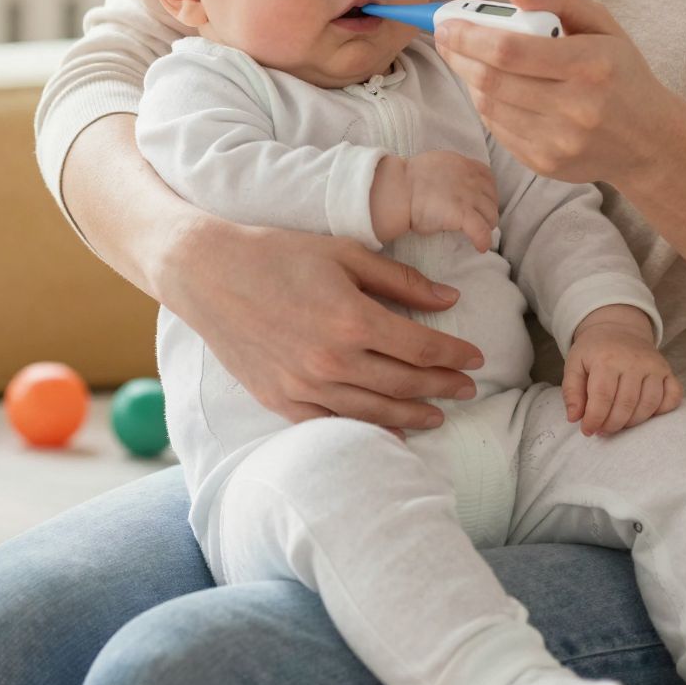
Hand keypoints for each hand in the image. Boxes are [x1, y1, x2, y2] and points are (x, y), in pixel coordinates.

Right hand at [157, 211, 485, 430]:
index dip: (455, 355)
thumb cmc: (278, 254)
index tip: (477, 357)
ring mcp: (305, 385)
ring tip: (439, 415)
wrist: (208, 274)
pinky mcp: (280, 400)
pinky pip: (333, 424)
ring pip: (375, 412)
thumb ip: (400, 280)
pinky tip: (389, 431)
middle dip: (443, 388)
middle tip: (468, 388)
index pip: (422, 348)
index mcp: (353, 319)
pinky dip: (367, 430)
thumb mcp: (345, 253)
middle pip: (405, 383)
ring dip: (414, 415)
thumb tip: (449, 301)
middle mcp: (333, 360)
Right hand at [378, 149, 498, 252]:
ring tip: (477, 234)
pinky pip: (482, 231)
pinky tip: (480, 247)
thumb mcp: (437, 165)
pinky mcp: (463, 214)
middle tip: (477, 221)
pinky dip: (483, 241)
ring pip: (491, 216)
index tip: (479, 203)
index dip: (487, 193)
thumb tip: (454, 185)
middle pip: (492, 199)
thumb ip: (451, 173)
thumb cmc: (408, 180)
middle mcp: (471, 179)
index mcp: (465, 165)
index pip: (488, 179)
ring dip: (486, 226)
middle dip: (487, 211)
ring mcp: (469, 197)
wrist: (399, 190)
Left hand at [435, 0, 667, 187]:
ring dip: (470, 79)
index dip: (469, 36)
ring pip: (489, 106)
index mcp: (589, 65)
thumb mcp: (603, 24)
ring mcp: (559, 141)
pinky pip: (498, 130)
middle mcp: (575, 108)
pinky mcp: (546, 164)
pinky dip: (487, 106)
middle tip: (446, 38)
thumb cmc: (621, 73)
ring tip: (468, 60)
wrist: (648, 140)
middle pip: (492, 80)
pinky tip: (493, 89)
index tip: (447, 24)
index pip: (510, 50)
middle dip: (458, 55)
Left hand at [562, 316, 682, 436]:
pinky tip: (645, 414)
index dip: (594, 420)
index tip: (587, 430)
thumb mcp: (574, 364)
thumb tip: (574, 418)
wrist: (619, 328)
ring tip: (618, 423)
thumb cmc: (595, 350)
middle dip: (612, 425)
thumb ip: (571, 391)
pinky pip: (673, 397)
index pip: (602, 398)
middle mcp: (634, 361)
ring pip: (649, 405)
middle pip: (626, 405)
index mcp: (607, 359)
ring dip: (633, 422)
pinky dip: (662, 411)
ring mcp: (654, 366)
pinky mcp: (667, 371)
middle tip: (602, 430)